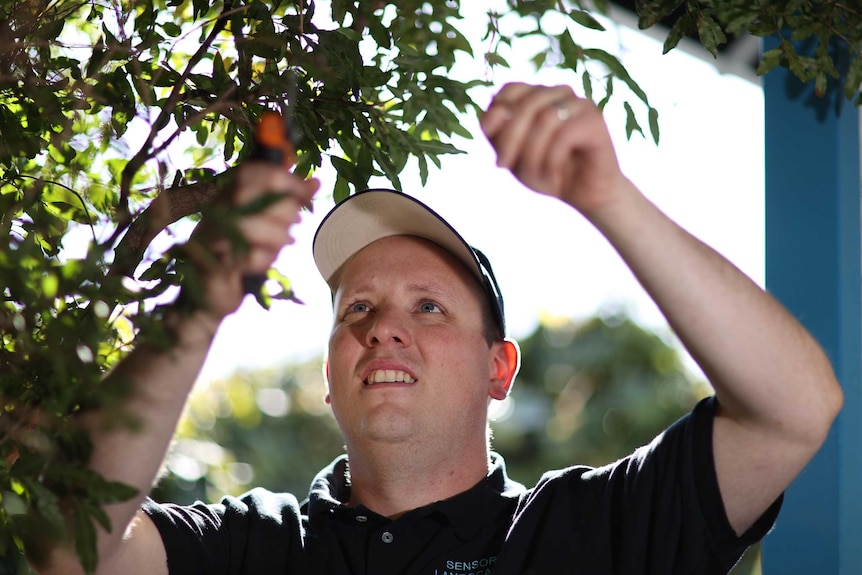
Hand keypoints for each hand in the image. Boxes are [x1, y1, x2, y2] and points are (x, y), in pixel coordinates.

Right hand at [182, 163, 319, 321]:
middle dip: (285, 212)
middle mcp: (218, 212)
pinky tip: (265, 262)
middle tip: (293, 225)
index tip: (307, 193)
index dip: (287, 180)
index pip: (255, 173)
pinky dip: (265, 260)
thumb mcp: (265, 222)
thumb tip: (316, 182)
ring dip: (277, 237)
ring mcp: (214, 238)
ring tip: (284, 242)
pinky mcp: (216, 265)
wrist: (210, 294)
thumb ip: (287, 201)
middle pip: (255, 197)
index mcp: (228, 195)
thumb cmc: (242, 252)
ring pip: (251, 226)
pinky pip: (249, 257)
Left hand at [480, 83, 626, 215]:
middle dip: (509, 139)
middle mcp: (560, 93)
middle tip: (505, 167)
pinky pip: (564, 134)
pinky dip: (551, 160)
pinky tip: (551, 176)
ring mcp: (580, 104)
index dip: (495, 119)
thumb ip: (498, 135)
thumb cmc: (548, 173)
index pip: (510, 91)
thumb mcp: (513, 157)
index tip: (496, 152)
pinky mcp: (595, 120)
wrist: (586, 196)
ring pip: (545, 117)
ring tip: (534, 175)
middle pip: (525, 104)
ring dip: (532, 153)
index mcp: (540, 95)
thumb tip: (488, 119)